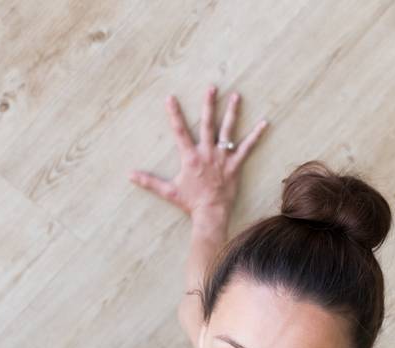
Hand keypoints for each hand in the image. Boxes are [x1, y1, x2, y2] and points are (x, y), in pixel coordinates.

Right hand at [128, 84, 268, 221]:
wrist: (211, 214)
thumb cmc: (190, 203)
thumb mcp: (169, 191)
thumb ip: (149, 181)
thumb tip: (130, 175)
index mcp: (190, 157)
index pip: (180, 131)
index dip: (174, 114)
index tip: (171, 97)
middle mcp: (207, 153)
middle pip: (207, 123)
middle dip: (209, 104)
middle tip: (212, 87)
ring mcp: (222, 158)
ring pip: (228, 131)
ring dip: (232, 112)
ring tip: (237, 96)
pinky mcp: (235, 165)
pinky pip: (247, 148)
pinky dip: (256, 136)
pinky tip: (264, 123)